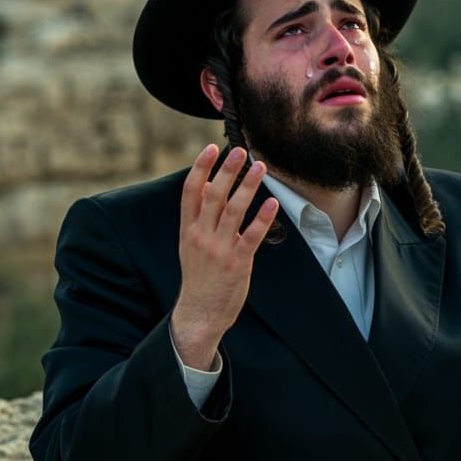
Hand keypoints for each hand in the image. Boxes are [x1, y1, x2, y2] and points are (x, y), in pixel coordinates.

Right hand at [171, 145, 278, 367]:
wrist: (200, 311)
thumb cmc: (199, 275)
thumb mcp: (191, 243)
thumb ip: (200, 215)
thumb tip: (208, 184)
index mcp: (188, 229)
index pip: (191, 192)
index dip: (200, 168)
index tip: (211, 149)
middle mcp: (200, 235)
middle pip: (213, 196)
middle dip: (227, 171)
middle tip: (240, 150)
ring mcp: (218, 249)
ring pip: (233, 211)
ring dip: (247, 187)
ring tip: (260, 168)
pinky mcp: (237, 262)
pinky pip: (251, 236)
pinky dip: (262, 219)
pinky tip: (272, 203)